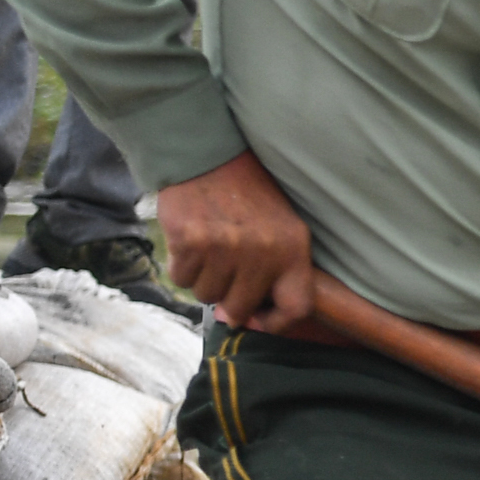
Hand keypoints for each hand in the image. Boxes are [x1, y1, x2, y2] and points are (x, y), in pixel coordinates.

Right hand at [157, 151, 315, 330]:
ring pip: (207, 296)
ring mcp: (224, 249)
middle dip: (229, 299)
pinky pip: (181, 279)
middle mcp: (262, 252)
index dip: (277, 323)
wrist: (208, 156)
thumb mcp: (281, 226)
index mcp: (293, 247)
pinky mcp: (189, 243)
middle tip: (225, 271)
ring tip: (211, 246)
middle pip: (241, 308)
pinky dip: (182, 266)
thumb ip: (272, 273)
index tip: (259, 318)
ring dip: (204, 279)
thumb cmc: (248, 195)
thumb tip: (236, 319)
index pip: (297, 308)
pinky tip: (192, 240)